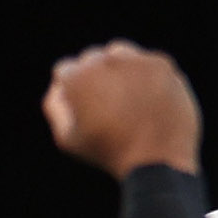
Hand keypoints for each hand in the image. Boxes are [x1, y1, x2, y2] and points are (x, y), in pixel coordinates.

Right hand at [43, 42, 202, 179]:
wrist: (155, 164)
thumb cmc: (108, 154)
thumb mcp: (69, 139)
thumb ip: (55, 107)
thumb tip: (59, 85)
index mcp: (77, 77)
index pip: (65, 71)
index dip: (72, 92)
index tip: (86, 109)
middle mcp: (104, 60)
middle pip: (92, 59)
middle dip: (95, 78)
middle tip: (108, 107)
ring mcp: (135, 60)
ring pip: (119, 54)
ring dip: (119, 70)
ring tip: (127, 100)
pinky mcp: (161, 64)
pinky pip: (147, 63)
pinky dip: (146, 78)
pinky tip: (148, 100)